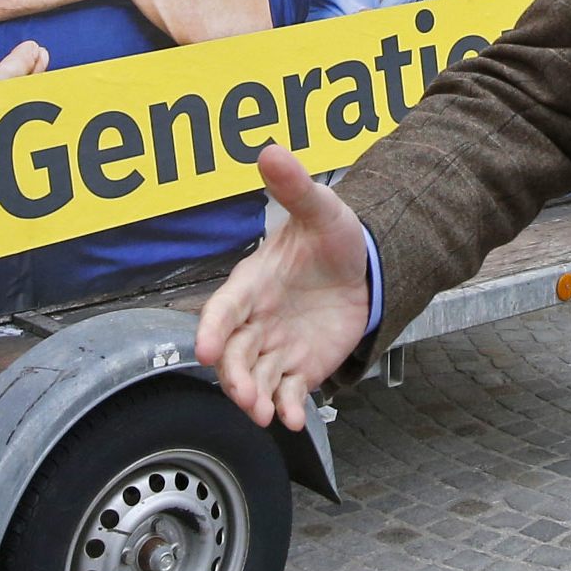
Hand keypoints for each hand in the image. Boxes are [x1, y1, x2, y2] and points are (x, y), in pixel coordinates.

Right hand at [0, 35, 47, 352]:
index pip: (2, 97)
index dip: (17, 69)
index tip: (33, 51)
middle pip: (21, 120)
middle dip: (31, 85)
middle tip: (43, 60)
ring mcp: (1, 193)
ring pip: (24, 142)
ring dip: (30, 115)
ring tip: (40, 88)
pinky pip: (18, 175)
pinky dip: (24, 152)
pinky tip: (25, 145)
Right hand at [196, 146, 372, 431]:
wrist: (364, 268)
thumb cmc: (332, 237)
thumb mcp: (321, 209)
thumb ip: (294, 187)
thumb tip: (270, 150)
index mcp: (252, 283)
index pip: (223, 308)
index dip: (212, 329)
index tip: (205, 350)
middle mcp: (257, 320)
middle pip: (233, 353)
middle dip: (233, 376)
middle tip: (243, 395)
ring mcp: (276, 347)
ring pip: (254, 378)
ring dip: (255, 398)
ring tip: (265, 414)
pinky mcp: (299, 368)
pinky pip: (286, 393)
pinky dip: (287, 409)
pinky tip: (293, 421)